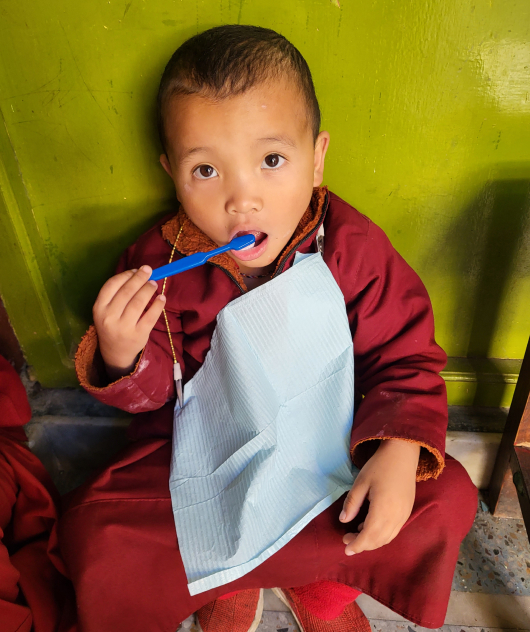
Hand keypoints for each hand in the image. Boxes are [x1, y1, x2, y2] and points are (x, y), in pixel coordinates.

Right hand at [93, 265, 165, 380]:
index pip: (112, 285)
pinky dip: (158, 305)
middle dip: (139, 278)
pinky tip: (162, 298)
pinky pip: (150, 316)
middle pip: (126, 292)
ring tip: (154, 283)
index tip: (136, 269)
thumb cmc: (113, 325)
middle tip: (149, 271)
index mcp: (99, 308)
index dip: (126, 275)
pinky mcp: (138, 335)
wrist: (115, 353)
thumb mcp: (106, 311)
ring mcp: (124, 327)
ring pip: (138, 302)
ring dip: (148, 289)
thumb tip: (138, 273)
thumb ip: (118, 294)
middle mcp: (109, 317)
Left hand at [340, 439, 419, 554]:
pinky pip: (394, 530)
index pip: (369, 536)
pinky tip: (369, 525)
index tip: (345, 548)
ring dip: (372, 540)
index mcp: (383, 509)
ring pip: (387, 537)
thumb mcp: (361, 482)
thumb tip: (344, 521)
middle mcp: (396, 516)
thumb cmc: (379, 466)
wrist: (402, 454)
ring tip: (356, 533)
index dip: (357, 545)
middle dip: (362, 544)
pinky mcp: (407, 511)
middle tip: (346, 539)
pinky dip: (381, 534)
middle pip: (379, 540)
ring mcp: (404, 515)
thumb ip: (352, 503)